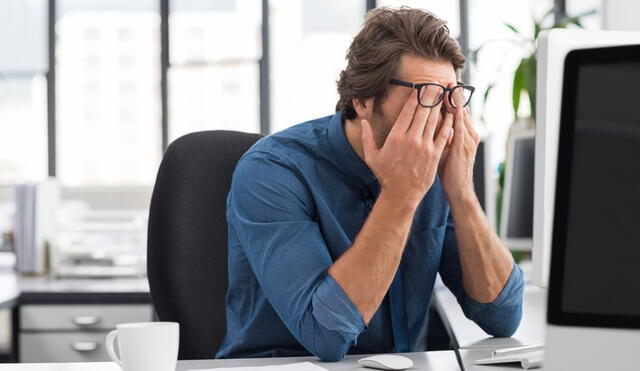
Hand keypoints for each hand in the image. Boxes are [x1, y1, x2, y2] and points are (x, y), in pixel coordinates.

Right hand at [361, 87, 453, 206]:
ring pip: (434, 120)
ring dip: (439, 105)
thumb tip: (363, 122)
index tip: (419, 87)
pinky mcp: (434, 154)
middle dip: (430, 96)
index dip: (415, 97)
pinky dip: (448, 123)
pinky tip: (451, 114)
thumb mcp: (372, 156)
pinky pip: (443, 134)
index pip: (408, 111)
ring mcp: (424, 146)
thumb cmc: (386, 175)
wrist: (401, 193)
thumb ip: (367, 137)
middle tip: (435, 84)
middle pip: (423, 111)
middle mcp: (411, 138)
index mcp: (396, 136)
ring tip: (443, 94)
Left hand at [440, 84, 479, 201]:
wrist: (459, 189)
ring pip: (461, 115)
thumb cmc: (450, 171)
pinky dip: (456, 115)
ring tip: (450, 86)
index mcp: (464, 134)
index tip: (444, 85)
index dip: (451, 98)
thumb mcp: (447, 150)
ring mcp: (467, 139)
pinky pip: (459, 127)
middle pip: (460, 109)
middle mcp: (468, 134)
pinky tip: (452, 105)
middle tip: (447, 79)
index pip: (457, 111)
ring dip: (455, 100)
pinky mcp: (462, 146)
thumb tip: (432, 124)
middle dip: (454, 94)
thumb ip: (442, 136)